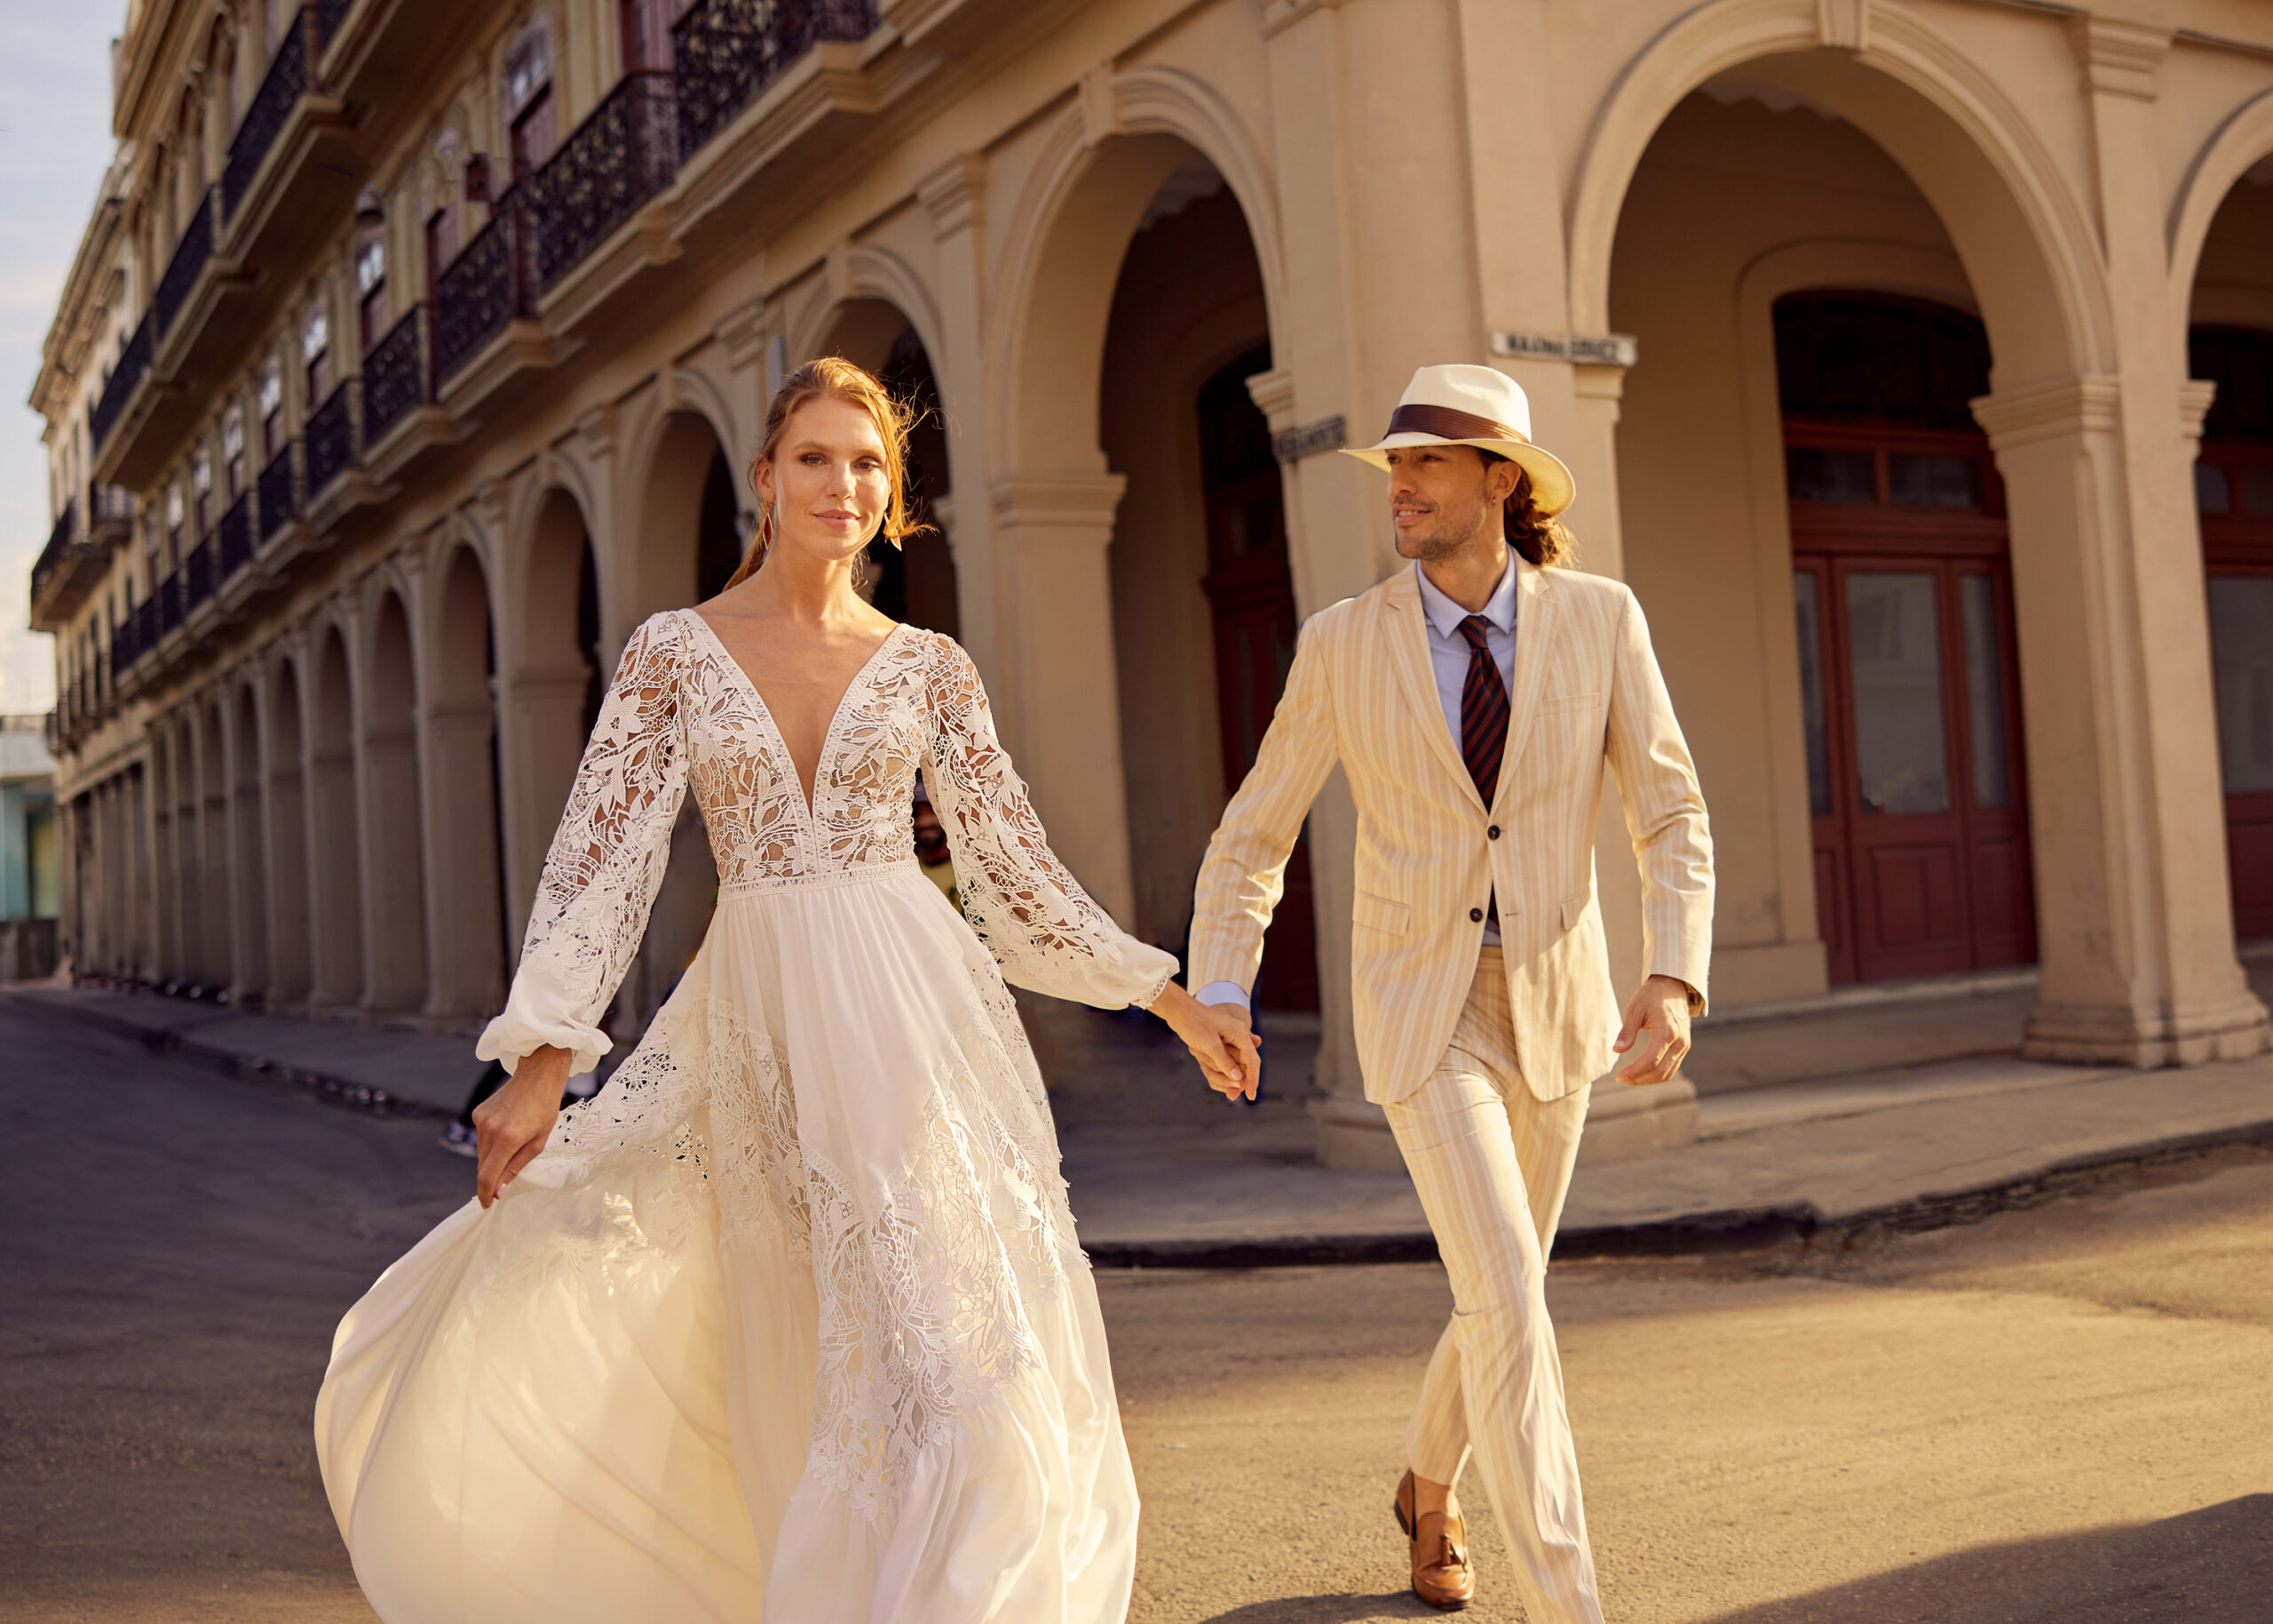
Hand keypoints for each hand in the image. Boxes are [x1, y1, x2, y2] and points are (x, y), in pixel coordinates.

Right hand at [473, 1046, 570, 1207]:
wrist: (537, 1075)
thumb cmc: (544, 1109)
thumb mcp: (538, 1143)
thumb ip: (515, 1168)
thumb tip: (498, 1191)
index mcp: (507, 1139)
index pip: (487, 1176)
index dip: (485, 1194)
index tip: (486, 1204)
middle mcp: (489, 1130)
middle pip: (483, 1166)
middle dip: (492, 1176)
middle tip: (506, 1177)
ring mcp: (480, 1120)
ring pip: (481, 1152)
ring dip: (492, 1158)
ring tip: (513, 1144)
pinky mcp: (477, 1113)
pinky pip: (481, 1137)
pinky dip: (491, 1142)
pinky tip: (506, 1129)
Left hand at [1148, 982, 1261, 1101]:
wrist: (1179, 1009)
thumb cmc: (1194, 1024)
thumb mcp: (1209, 1045)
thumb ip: (1225, 1062)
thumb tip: (1238, 1079)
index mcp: (1240, 1033)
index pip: (1253, 1061)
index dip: (1252, 1080)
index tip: (1250, 1096)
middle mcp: (1239, 1034)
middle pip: (1247, 1062)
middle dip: (1241, 1080)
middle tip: (1232, 1096)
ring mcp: (1231, 1036)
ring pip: (1237, 1061)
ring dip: (1229, 1074)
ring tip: (1225, 1088)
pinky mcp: (1222, 1038)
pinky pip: (1228, 1056)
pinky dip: (1224, 1067)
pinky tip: (1220, 1076)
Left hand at [1612, 974, 1693, 1085]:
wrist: (1673, 988)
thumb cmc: (1652, 996)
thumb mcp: (1635, 1009)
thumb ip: (1627, 1031)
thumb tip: (1617, 1050)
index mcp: (1667, 1031)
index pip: (1651, 1061)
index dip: (1634, 1072)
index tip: (1619, 1076)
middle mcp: (1680, 1041)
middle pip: (1660, 1071)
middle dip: (1639, 1079)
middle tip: (1621, 1079)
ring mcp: (1684, 1046)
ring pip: (1667, 1074)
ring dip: (1648, 1080)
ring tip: (1629, 1078)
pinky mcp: (1684, 1048)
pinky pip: (1671, 1068)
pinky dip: (1656, 1075)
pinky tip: (1642, 1073)